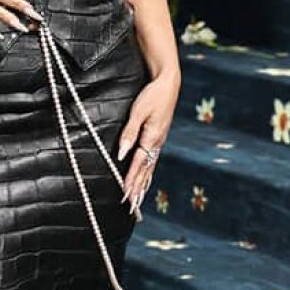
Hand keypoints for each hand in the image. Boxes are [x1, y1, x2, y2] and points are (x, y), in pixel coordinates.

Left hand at [117, 70, 179, 216]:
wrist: (168, 83)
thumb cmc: (152, 95)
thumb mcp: (138, 112)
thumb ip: (129, 133)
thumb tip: (121, 153)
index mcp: (153, 138)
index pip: (139, 163)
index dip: (131, 179)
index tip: (125, 193)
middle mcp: (157, 143)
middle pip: (146, 171)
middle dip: (137, 189)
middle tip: (131, 206)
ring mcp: (159, 141)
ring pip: (150, 168)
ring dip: (143, 185)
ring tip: (137, 201)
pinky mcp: (158, 138)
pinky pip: (153, 161)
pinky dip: (148, 174)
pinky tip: (146, 181)